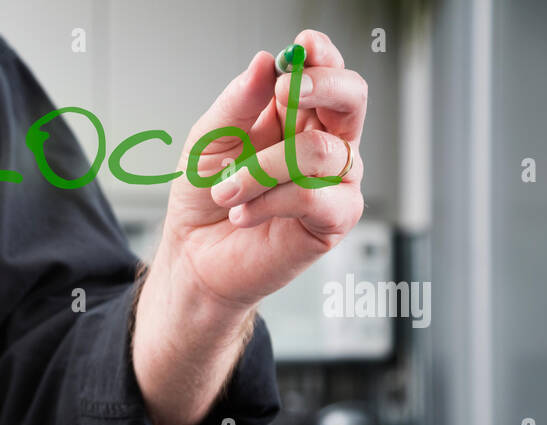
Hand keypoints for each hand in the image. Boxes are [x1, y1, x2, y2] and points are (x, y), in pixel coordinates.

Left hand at [166, 29, 366, 304]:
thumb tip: (265, 62)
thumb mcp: (209, 140)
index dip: (321, 56)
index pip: (325, 72)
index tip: (301, 46)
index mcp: (295, 115)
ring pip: (321, 152)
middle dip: (322, 85)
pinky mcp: (333, 220)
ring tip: (226, 191)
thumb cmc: (205, 198)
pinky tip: (243, 213)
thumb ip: (237, 102)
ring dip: (264, 169)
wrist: (193, 257)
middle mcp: (322, 143)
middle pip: (352, 98)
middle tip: (286, 90)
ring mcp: (333, 181)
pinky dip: (271, 201)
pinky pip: (315, 196)